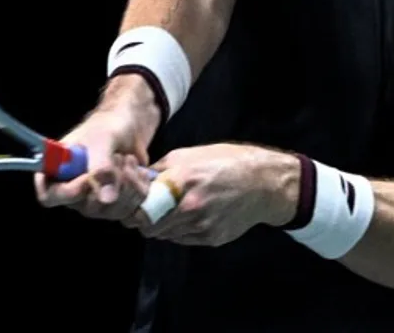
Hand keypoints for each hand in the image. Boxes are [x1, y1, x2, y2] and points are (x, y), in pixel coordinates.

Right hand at [34, 75, 161, 219]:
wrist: (130, 127)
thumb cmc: (107, 127)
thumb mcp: (103, 140)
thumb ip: (101, 166)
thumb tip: (106, 200)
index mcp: (57, 170)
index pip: (49, 196)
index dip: (69, 193)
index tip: (87, 177)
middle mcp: (73, 190)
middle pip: (88, 207)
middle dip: (111, 181)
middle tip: (117, 157)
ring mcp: (95, 200)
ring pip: (113, 211)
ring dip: (129, 183)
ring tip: (128, 159)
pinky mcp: (116, 205)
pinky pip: (130, 210)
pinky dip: (140, 190)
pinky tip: (138, 171)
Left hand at [126, 143, 298, 246]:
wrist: (263, 183)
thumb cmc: (225, 162)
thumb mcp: (188, 154)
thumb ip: (160, 169)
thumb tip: (136, 178)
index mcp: (182, 179)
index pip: (143, 206)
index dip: (132, 208)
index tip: (130, 205)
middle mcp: (190, 206)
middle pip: (150, 226)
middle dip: (143, 220)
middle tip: (144, 212)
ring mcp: (202, 225)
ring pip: (165, 235)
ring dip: (161, 226)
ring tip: (167, 211)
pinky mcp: (211, 238)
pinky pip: (183, 239)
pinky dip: (178, 231)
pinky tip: (185, 217)